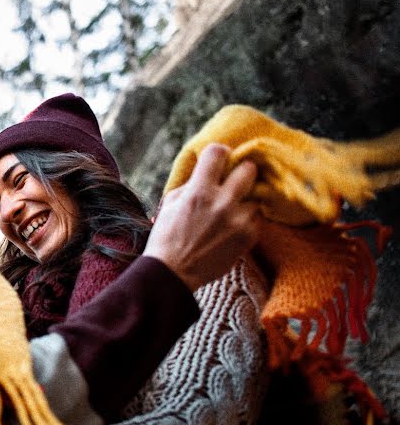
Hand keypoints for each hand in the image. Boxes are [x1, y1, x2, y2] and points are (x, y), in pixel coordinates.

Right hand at [143, 144, 261, 290]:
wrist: (174, 273)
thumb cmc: (167, 236)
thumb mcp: (170, 203)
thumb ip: (191, 183)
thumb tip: (207, 170)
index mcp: (198, 190)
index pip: (218, 152)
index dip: (219, 153)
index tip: (220, 159)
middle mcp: (222, 202)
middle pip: (249, 169)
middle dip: (241, 172)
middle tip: (234, 180)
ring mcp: (238, 220)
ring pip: (256, 197)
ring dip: (245, 201)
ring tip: (232, 211)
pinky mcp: (248, 237)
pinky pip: (257, 219)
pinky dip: (247, 221)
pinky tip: (232, 228)